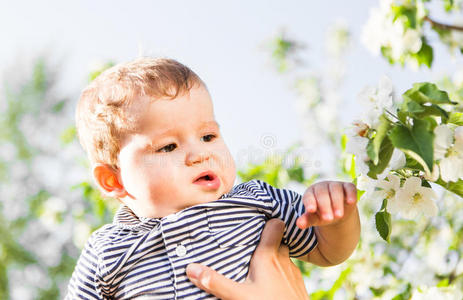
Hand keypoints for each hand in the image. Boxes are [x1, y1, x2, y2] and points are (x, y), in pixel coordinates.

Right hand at [186, 219, 309, 299]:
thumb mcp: (238, 296)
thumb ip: (216, 282)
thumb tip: (191, 268)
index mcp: (268, 257)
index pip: (276, 226)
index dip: (270, 221)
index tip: (258, 220)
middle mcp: (283, 260)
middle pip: (278, 241)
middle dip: (267, 240)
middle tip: (252, 242)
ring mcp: (293, 273)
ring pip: (284, 256)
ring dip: (274, 257)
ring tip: (259, 262)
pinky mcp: (298, 286)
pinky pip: (289, 271)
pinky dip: (281, 272)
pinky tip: (271, 282)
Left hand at [296, 181, 356, 228]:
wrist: (338, 213)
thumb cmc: (322, 214)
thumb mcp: (315, 218)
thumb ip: (307, 220)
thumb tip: (299, 224)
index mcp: (310, 193)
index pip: (308, 196)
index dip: (310, 202)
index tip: (311, 210)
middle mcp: (322, 187)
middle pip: (322, 193)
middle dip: (325, 206)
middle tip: (328, 218)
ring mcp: (335, 185)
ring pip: (336, 190)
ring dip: (337, 202)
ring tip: (338, 215)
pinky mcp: (348, 187)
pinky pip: (350, 188)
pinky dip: (351, 194)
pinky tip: (351, 202)